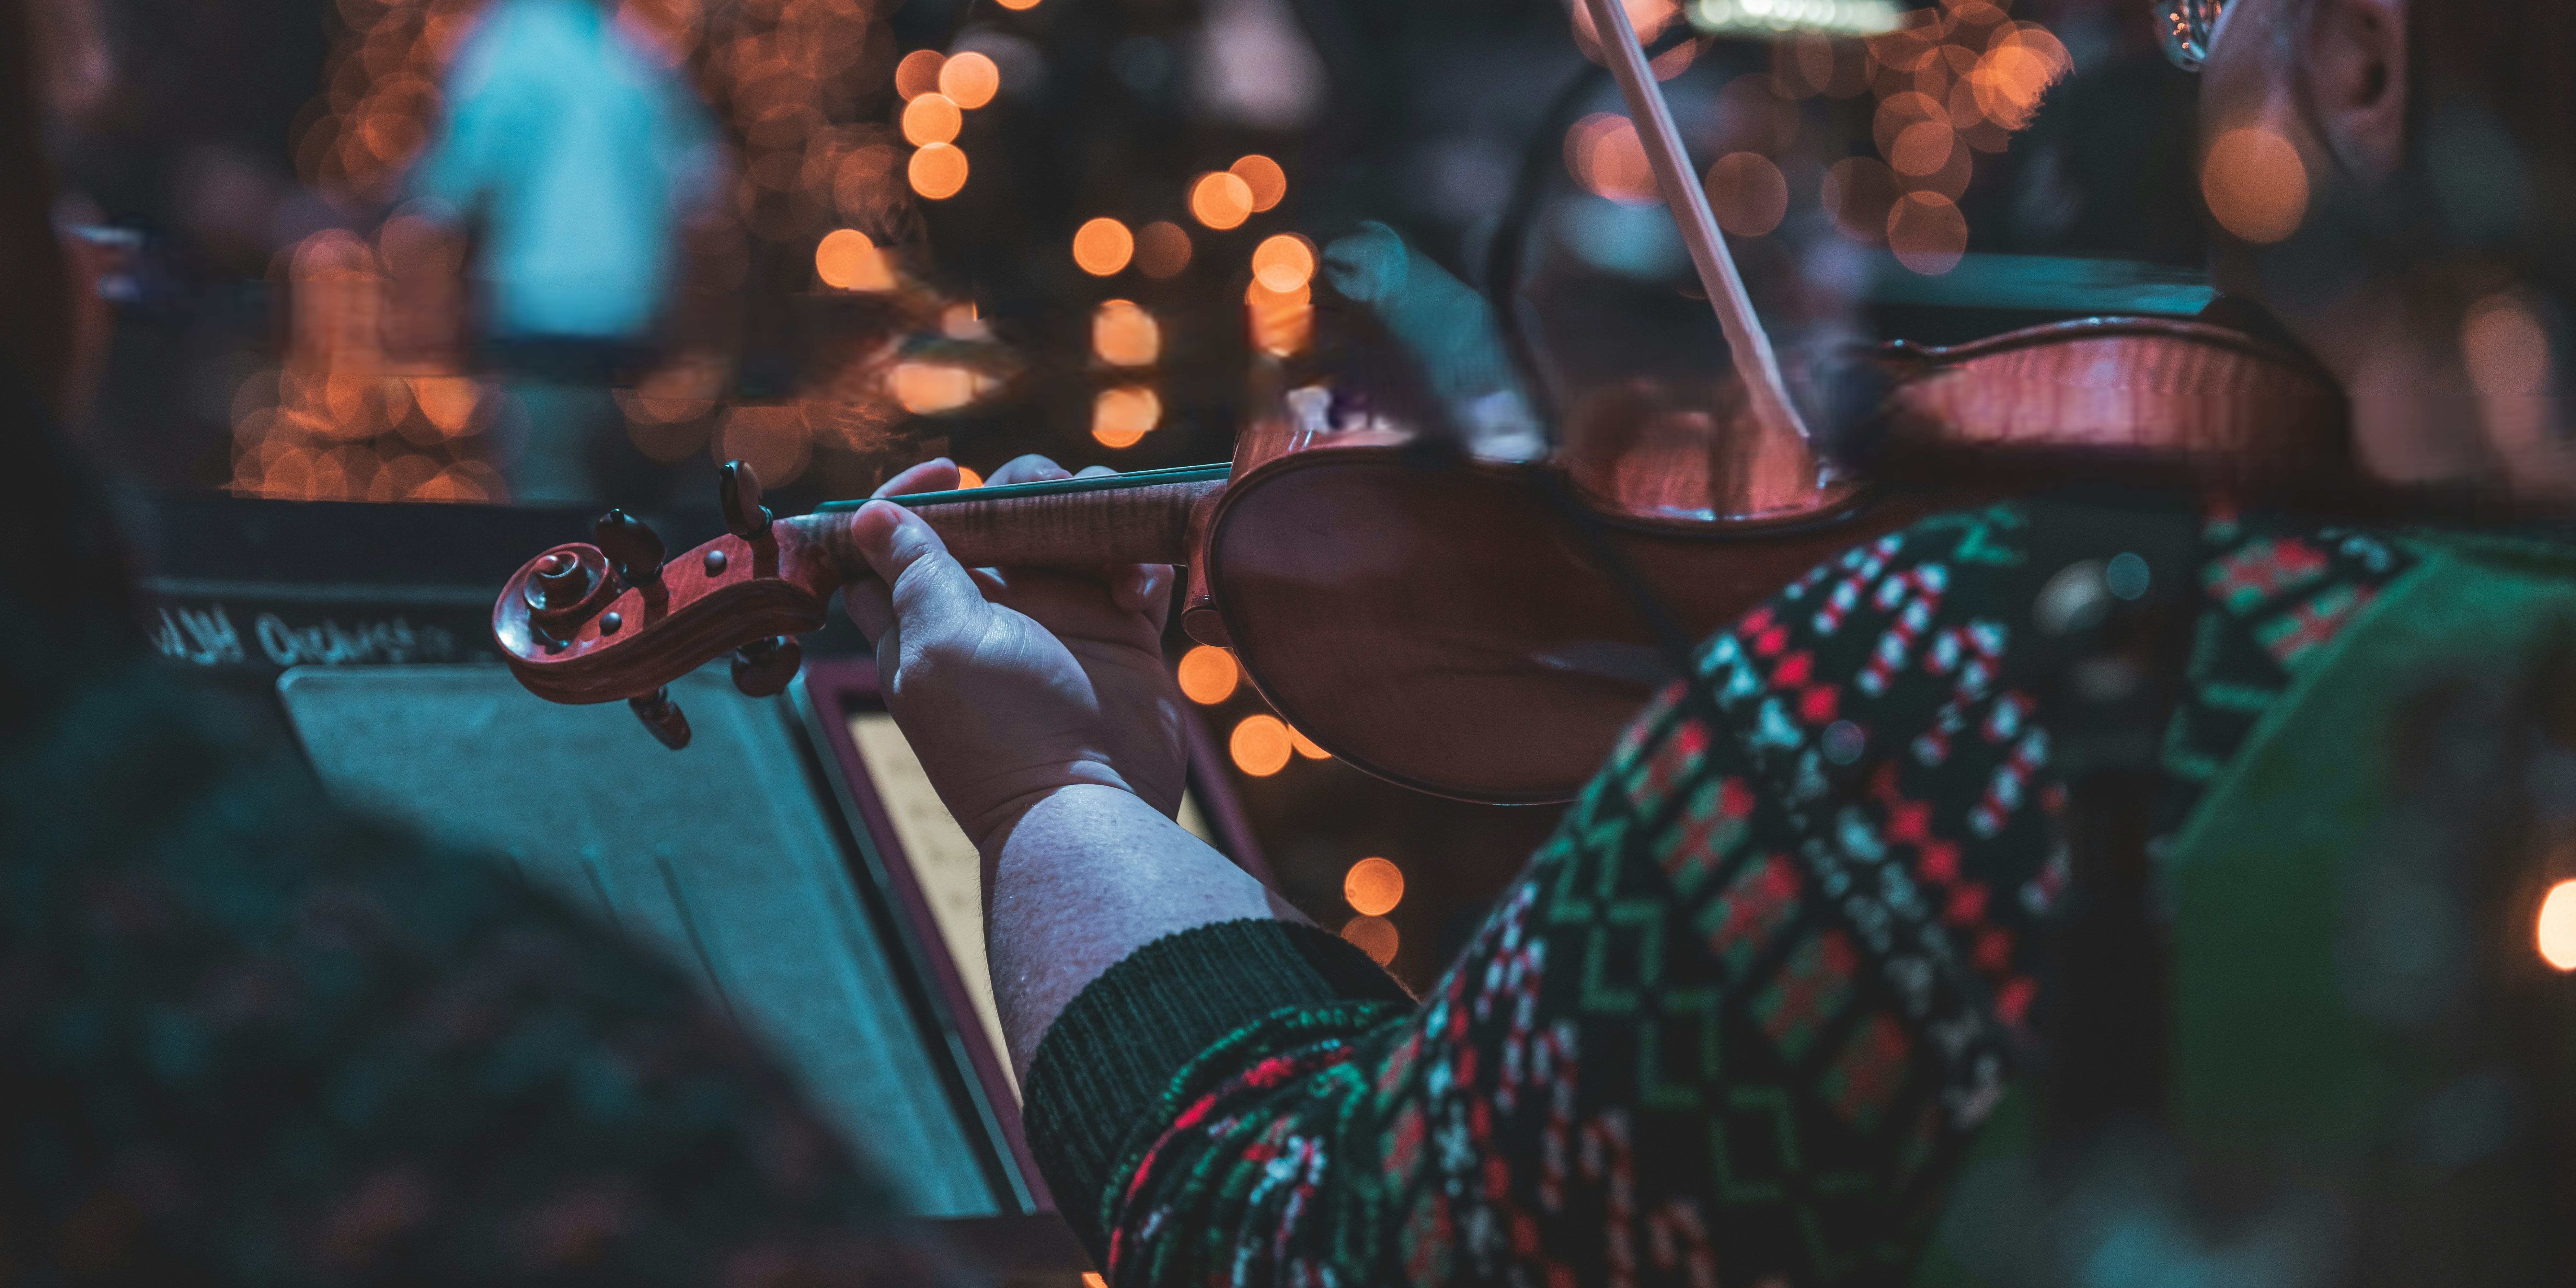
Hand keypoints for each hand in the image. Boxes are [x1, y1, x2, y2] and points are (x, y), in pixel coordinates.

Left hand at [842, 456, 1187, 853]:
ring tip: (1110, 548)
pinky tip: (1138, 594)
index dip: (910, 495)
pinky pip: (1129, 566)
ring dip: (1091, 517)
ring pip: (1068, 527)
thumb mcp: (939, 644)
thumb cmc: (1001, 731)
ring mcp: (1058, 617)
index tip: (947, 472)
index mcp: (924, 615)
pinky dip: (1138, 565)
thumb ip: (912, 573)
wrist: (1090, 806)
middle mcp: (989, 610)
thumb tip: (869, 517)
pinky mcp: (1118, 630)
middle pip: (995, 513)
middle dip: (1023, 487)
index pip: (897, 537)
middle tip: (1049, 500)